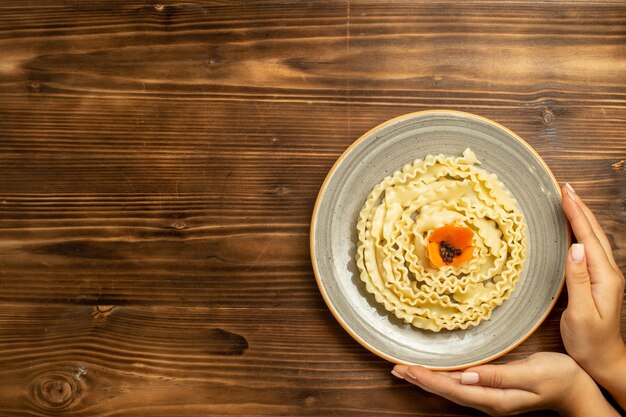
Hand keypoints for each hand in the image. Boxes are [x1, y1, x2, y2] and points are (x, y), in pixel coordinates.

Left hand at [392, 352, 618, 416]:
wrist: (577, 390)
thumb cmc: (559, 378)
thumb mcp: (532, 374)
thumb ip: (500, 376)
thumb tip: (468, 376)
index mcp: (495, 399)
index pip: (454, 389)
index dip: (429, 379)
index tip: (408, 369)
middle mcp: (488, 401)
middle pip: (446, 391)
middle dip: (420, 380)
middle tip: (395, 368)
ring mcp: (490, 398)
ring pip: (451, 389)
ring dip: (427, 380)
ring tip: (406, 371)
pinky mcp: (492, 391)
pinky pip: (460, 386)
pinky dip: (442, 379)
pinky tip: (434, 374)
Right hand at [560, 184, 625, 406]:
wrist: (605, 361)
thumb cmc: (590, 342)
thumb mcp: (581, 314)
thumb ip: (578, 280)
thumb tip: (574, 248)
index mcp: (605, 277)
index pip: (588, 237)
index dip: (576, 213)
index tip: (564, 192)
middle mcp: (608, 273)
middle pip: (593, 232)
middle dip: (579, 207)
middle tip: (565, 187)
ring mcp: (605, 277)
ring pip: (593, 238)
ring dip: (581, 217)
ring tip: (569, 200)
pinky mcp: (597, 282)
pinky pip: (589, 249)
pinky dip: (580, 232)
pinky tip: (573, 229)